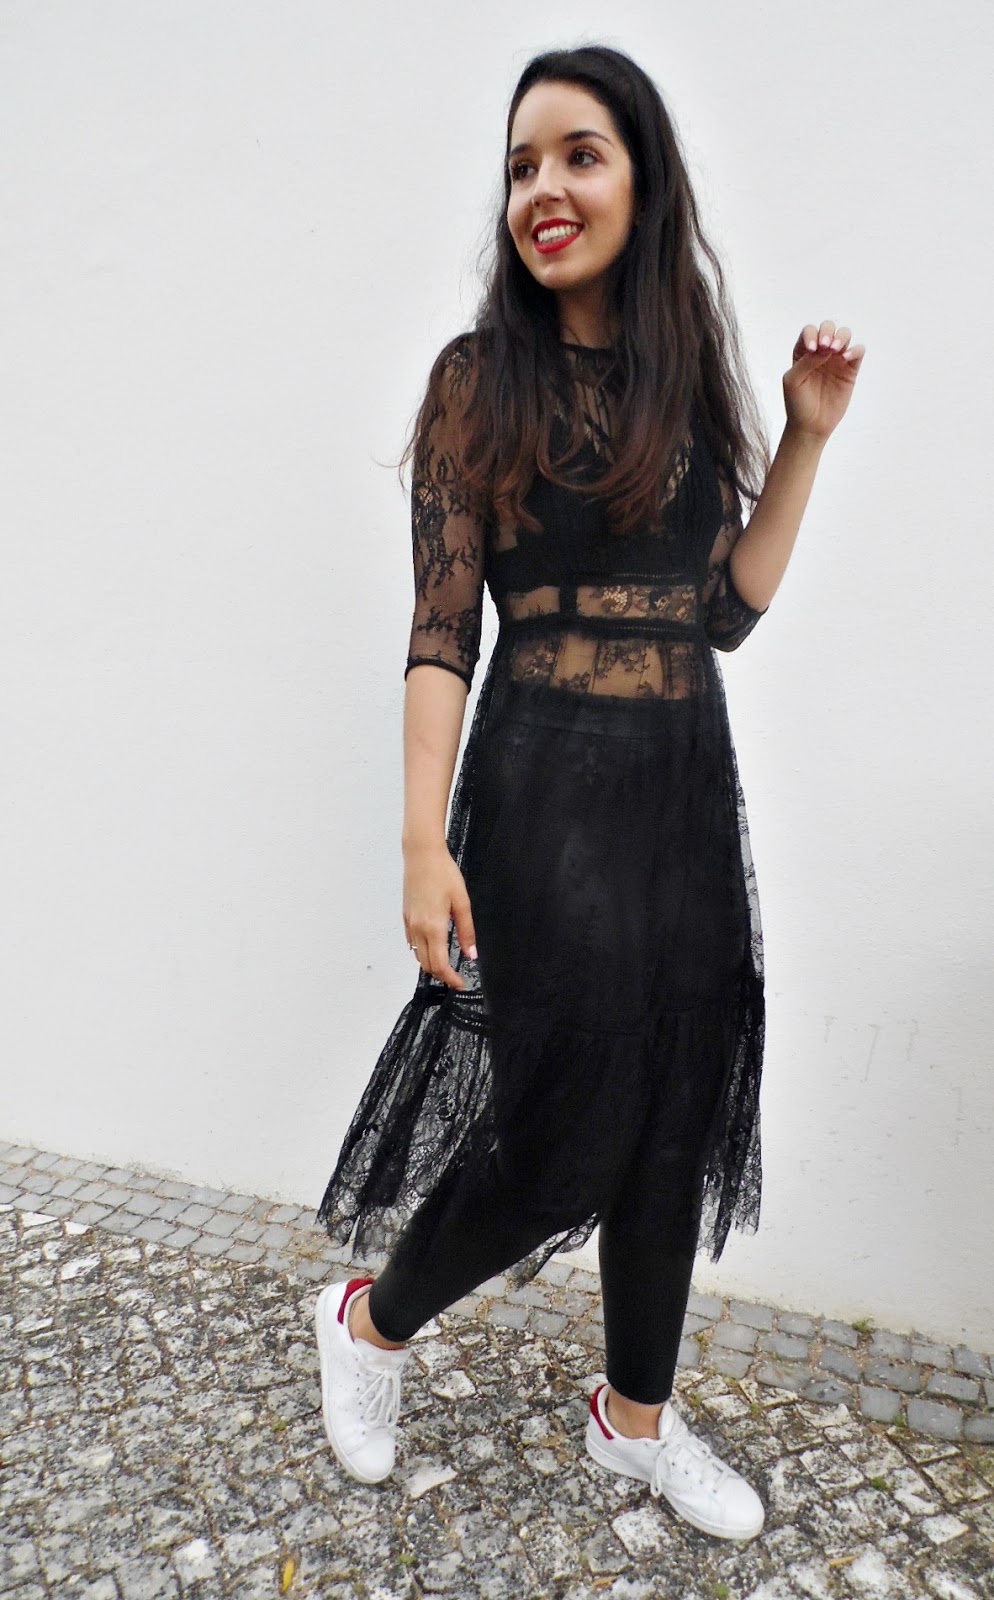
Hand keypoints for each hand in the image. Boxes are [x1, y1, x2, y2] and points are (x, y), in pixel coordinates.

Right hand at [402, 840, 477, 991]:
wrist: (421, 855)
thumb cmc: (444, 875)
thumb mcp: (462, 903)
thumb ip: (466, 931)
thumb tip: (472, 955)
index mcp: (434, 928)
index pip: (440, 964)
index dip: (451, 978)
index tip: (461, 984)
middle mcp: (418, 929)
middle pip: (426, 964)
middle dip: (441, 975)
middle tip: (456, 976)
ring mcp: (409, 923)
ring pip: (417, 955)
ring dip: (430, 964)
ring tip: (446, 964)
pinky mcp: (405, 916)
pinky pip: (411, 942)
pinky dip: (421, 952)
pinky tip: (432, 946)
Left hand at [783, 320, 865, 443]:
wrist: (810, 426)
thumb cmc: (797, 403)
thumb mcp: (793, 380)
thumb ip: (806, 361)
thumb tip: (824, 347)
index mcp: (803, 352)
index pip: (809, 331)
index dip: (812, 335)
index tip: (813, 349)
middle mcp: (821, 352)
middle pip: (828, 327)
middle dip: (828, 331)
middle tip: (825, 346)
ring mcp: (836, 360)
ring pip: (844, 335)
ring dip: (842, 337)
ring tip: (835, 350)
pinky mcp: (850, 370)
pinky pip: (858, 352)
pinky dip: (855, 350)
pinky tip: (847, 358)